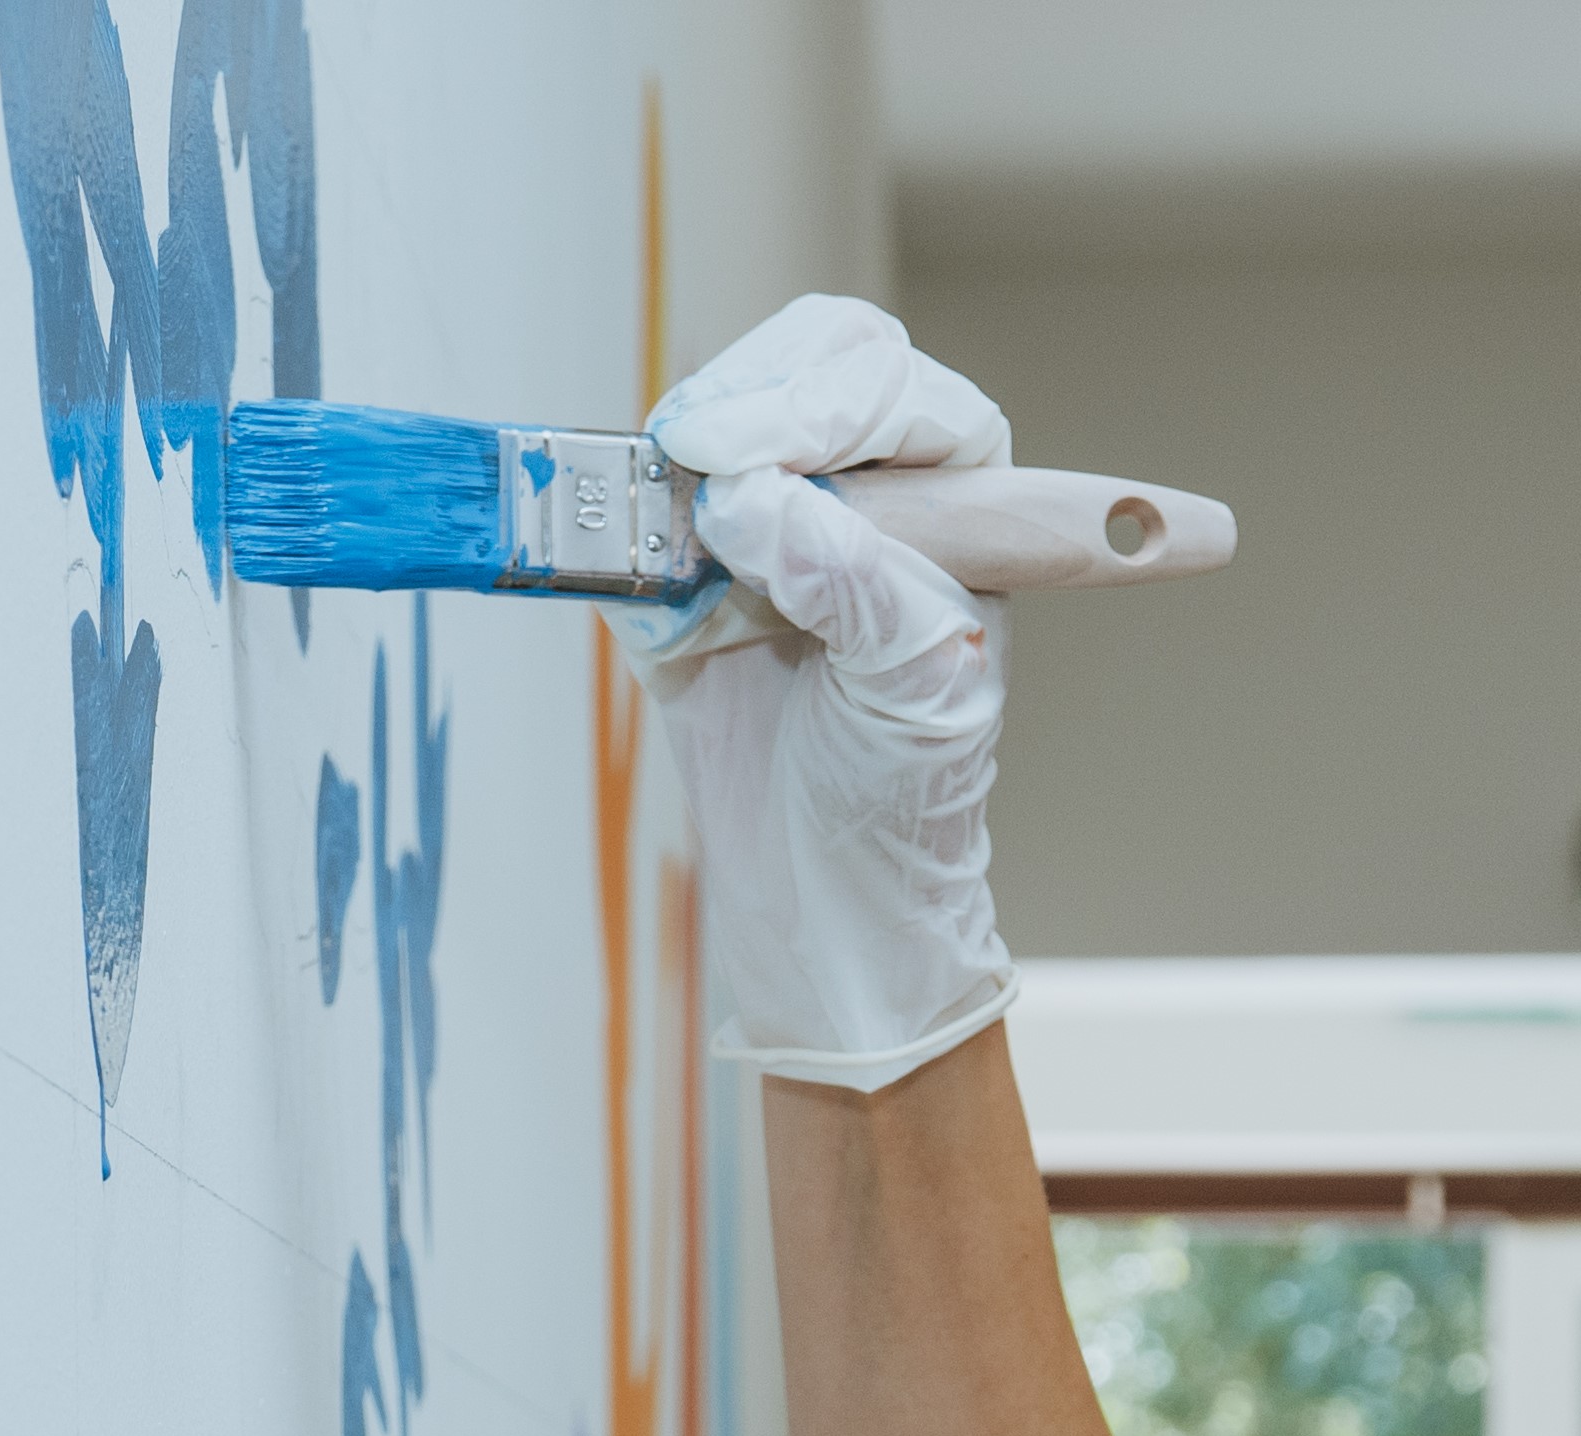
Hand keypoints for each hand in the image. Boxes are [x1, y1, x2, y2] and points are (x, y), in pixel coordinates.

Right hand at [619, 295, 1014, 1088]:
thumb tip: (759, 497)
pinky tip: (640, 560)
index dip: (826, 398)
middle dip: (751, 399)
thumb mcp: (910, 693)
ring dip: (684, 453)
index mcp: (955, 509)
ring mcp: (775, 531)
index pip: (895, 391)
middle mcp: (868, 500)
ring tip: (676, 523)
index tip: (757, 452)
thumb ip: (854, 582)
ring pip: (722, 422)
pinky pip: (645, 513)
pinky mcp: (689, 581)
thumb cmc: (904, 811)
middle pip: (807, 372)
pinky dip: (624, 520)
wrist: (829, 917)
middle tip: (699, 457)